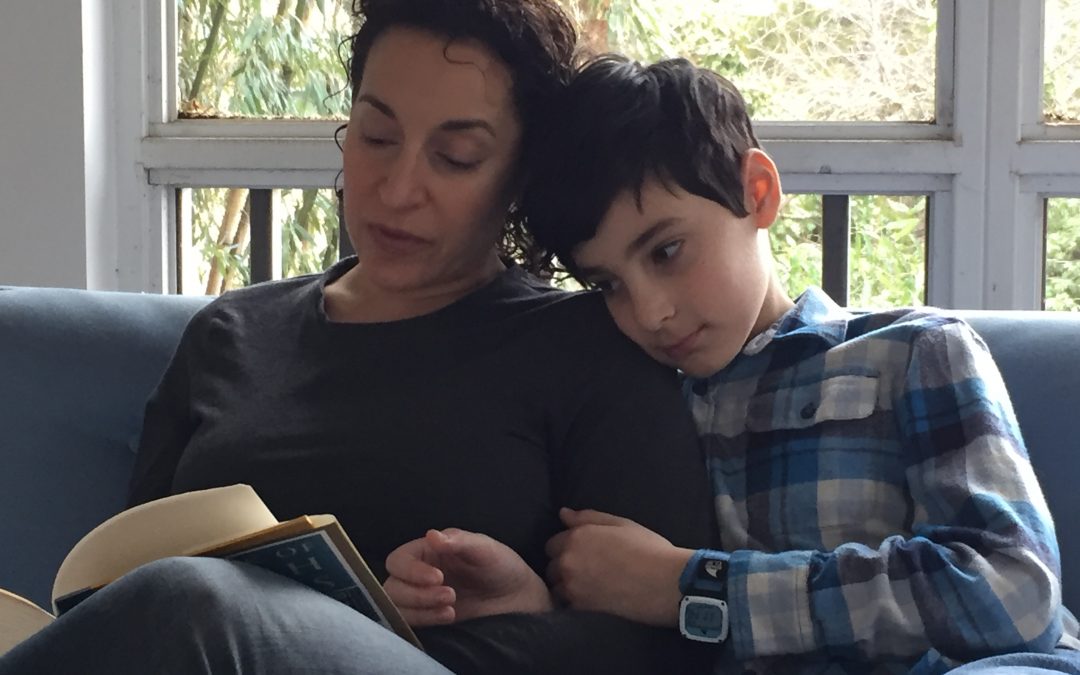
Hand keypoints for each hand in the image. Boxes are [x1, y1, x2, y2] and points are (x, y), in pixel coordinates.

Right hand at [384, 528, 552, 626]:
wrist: (516, 597)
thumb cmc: (500, 565)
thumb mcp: (484, 548)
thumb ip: (458, 542)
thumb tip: (432, 535)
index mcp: (427, 551)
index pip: (398, 560)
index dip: (411, 570)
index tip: (438, 577)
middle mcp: (418, 573)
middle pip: (392, 585)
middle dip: (417, 593)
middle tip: (450, 594)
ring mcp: (422, 597)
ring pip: (397, 605)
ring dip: (420, 609)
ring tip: (451, 607)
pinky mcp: (428, 617)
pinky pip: (409, 622)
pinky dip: (424, 620)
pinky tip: (448, 616)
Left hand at [545, 508, 693, 626]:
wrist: (665, 583)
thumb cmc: (649, 549)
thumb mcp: (621, 524)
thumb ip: (588, 517)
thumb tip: (563, 514)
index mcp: (577, 537)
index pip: (552, 544)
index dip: (566, 548)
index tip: (582, 554)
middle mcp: (568, 561)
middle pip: (551, 567)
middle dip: (563, 567)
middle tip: (586, 571)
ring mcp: (572, 587)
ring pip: (556, 588)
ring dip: (567, 587)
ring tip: (589, 588)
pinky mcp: (581, 609)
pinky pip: (568, 607)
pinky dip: (576, 604)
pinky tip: (593, 602)